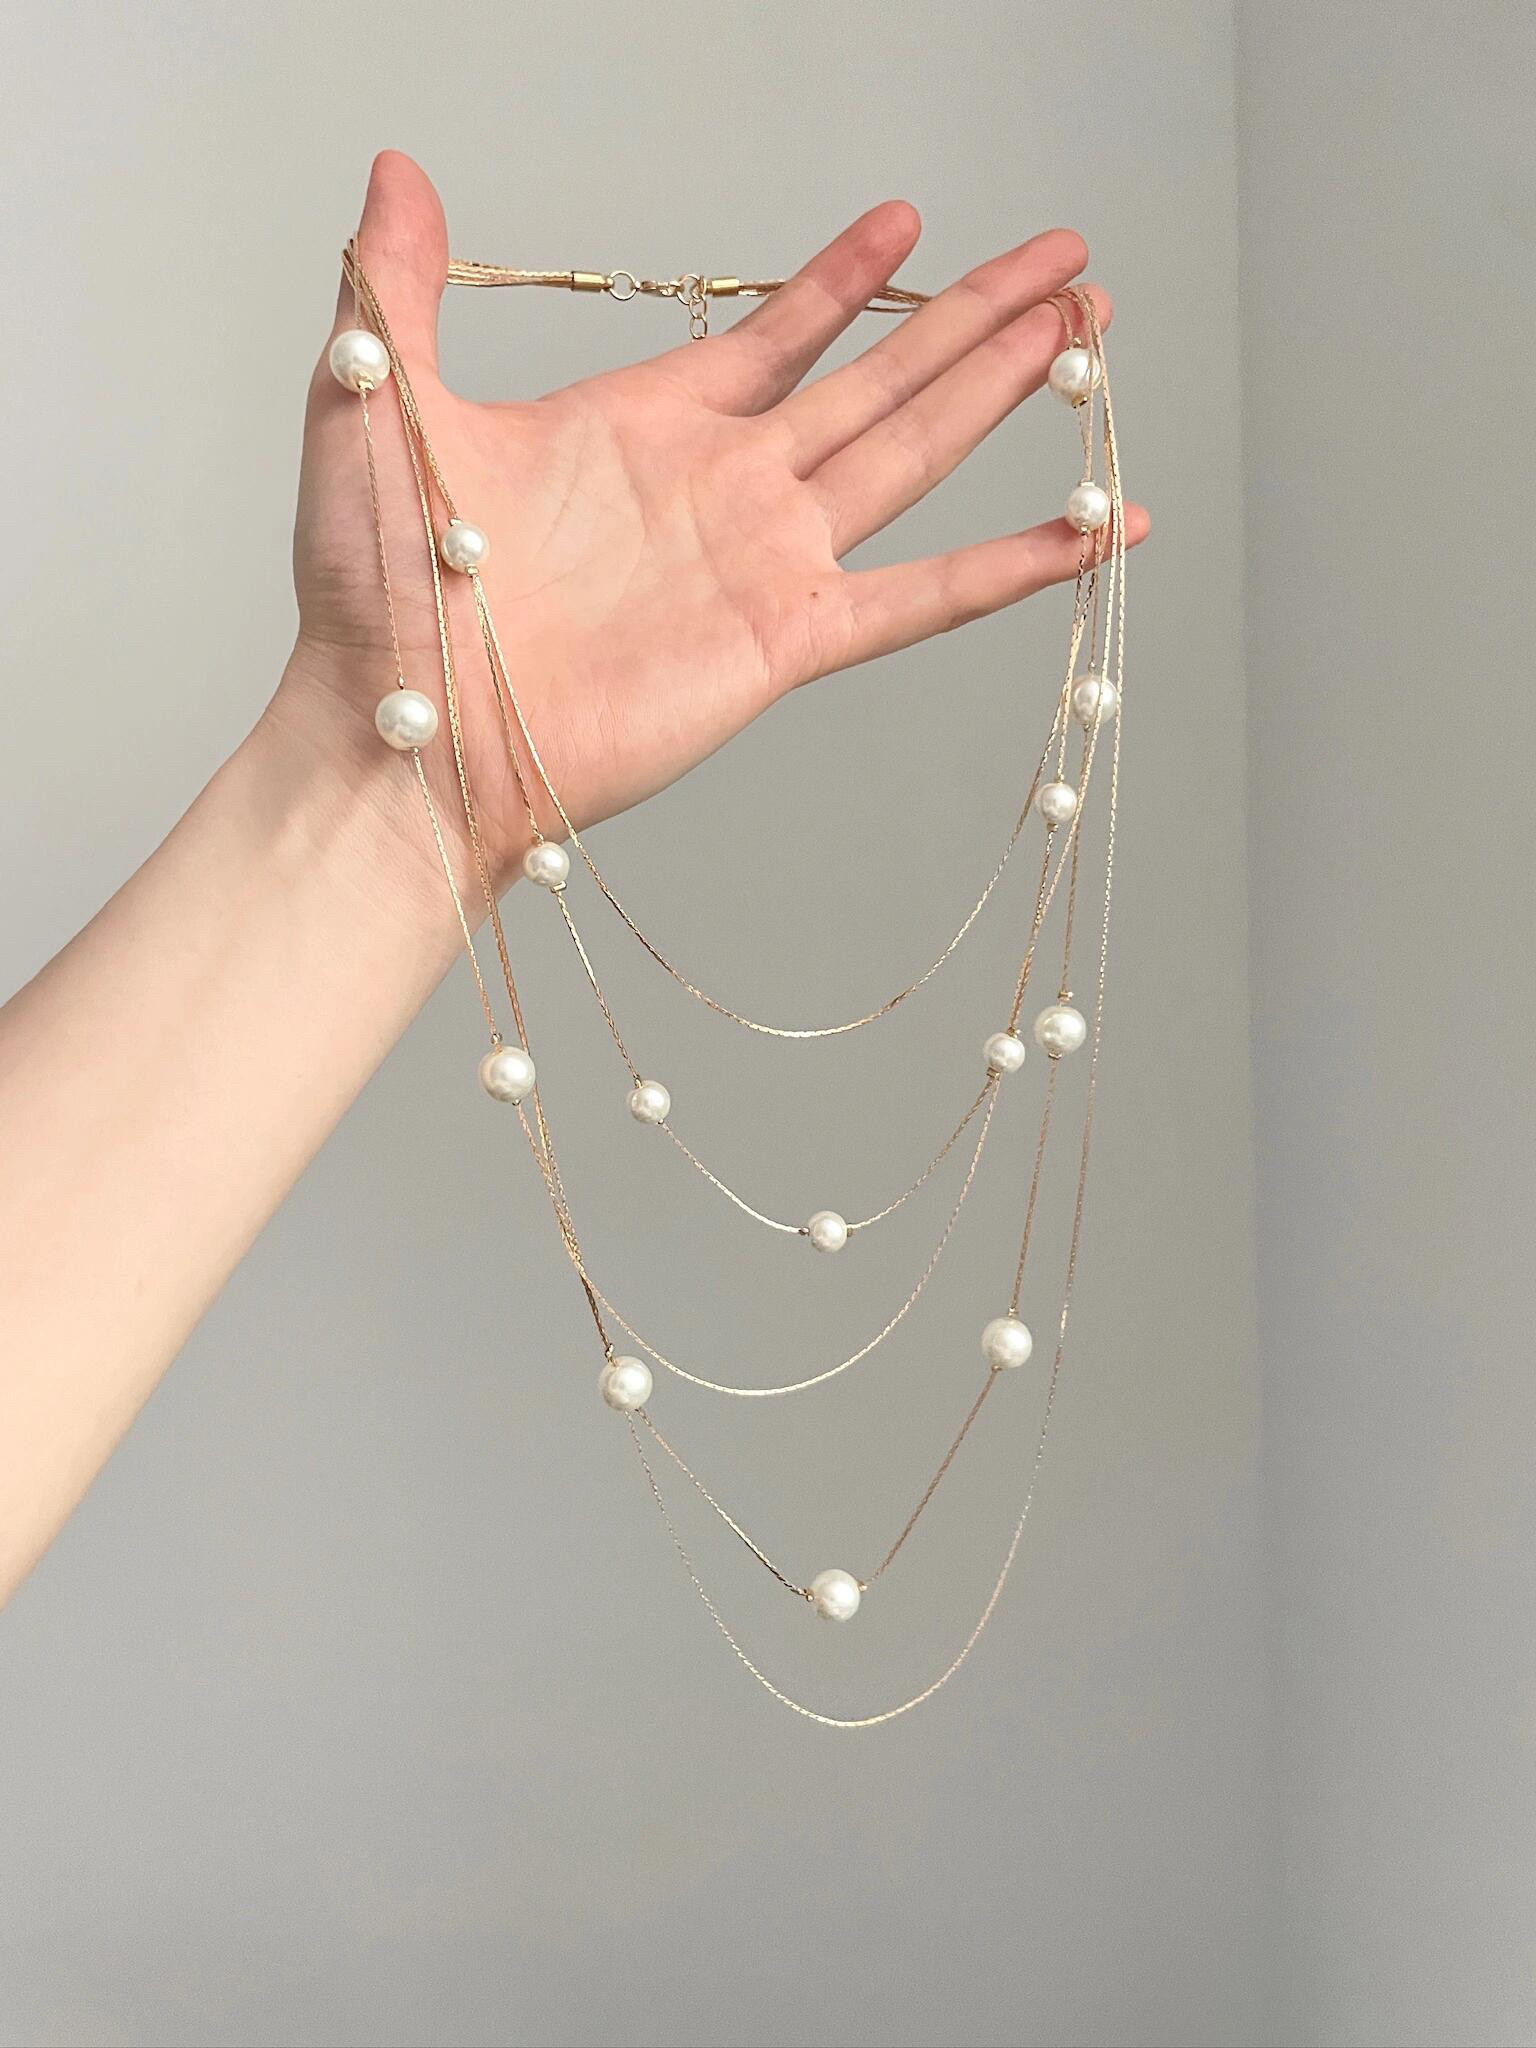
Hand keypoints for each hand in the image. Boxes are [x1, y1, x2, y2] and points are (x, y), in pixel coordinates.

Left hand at [281, 151, 1146, 887]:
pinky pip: (925, 597)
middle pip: (880, 380)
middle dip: (975, 317)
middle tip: (1065, 259)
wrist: (408, 737)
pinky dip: (1015, 566)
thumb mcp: (373, 400)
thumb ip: (399, 283)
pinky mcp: (787, 640)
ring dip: (1002, 390)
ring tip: (1086, 327)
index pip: (775, 332)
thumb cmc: (378, 596)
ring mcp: (765, 561)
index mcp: (646, 423)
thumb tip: (393, 168)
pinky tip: (1091, 528)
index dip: (846, 280)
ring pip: (915, 455)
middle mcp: (724, 486)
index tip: (910, 220)